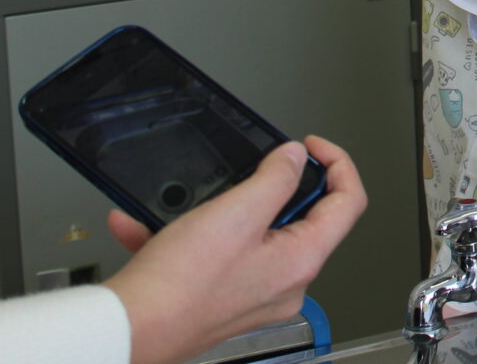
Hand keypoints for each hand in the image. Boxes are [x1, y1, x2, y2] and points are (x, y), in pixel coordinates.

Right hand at [104, 136, 366, 363]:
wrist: (128, 330)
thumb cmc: (181, 284)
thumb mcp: (238, 212)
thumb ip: (276, 178)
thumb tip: (295, 158)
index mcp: (302, 260)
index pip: (349, 202)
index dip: (337, 164)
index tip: (310, 146)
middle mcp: (286, 282)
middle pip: (301, 217)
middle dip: (270, 187)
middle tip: (246, 172)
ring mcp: (254, 292)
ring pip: (249, 234)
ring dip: (216, 209)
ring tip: (187, 202)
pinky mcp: (221, 298)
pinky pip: (213, 255)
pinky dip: (184, 235)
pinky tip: (145, 227)